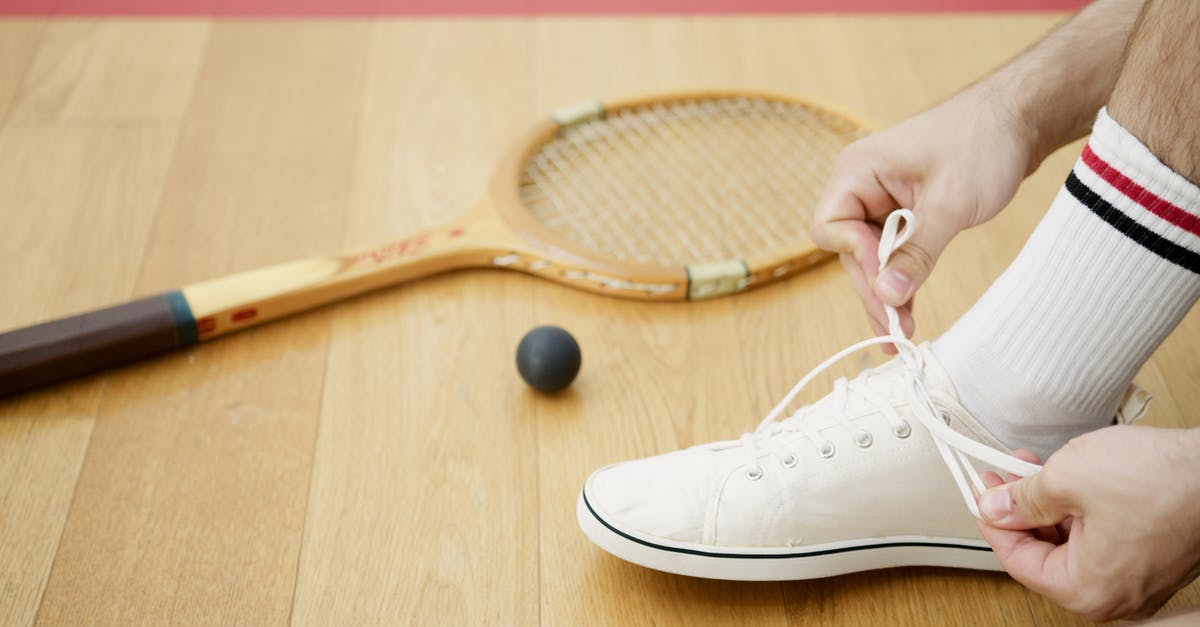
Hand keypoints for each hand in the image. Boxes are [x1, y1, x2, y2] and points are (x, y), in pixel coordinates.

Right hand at [810, 89, 1033, 346]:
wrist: (1019, 118)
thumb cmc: (982, 143)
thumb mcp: (949, 204)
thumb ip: (916, 252)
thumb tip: (887, 297)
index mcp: (857, 171)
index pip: (831, 227)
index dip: (857, 257)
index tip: (889, 282)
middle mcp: (861, 186)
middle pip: (850, 250)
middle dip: (874, 287)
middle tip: (895, 329)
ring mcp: (881, 200)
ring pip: (871, 257)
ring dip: (887, 291)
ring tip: (902, 332)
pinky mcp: (903, 213)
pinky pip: (892, 253)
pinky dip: (901, 279)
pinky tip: (907, 310)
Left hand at [976, 426, 1199, 621]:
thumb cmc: (1162, 480)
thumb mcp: (1066, 479)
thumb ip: (1021, 499)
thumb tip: (996, 508)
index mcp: (1088, 590)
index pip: (1017, 562)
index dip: (993, 522)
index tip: (981, 494)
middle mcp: (1115, 596)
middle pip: (1044, 554)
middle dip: (1021, 509)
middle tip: (1003, 474)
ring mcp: (1136, 579)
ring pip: (1072, 543)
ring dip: (1048, 505)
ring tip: (1035, 468)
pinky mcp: (1152, 557)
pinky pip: (1101, 538)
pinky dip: (1079, 510)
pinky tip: (1068, 478)